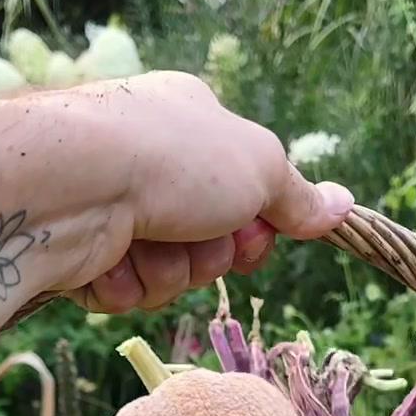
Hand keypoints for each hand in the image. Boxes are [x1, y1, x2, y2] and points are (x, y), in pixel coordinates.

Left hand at [53, 72, 353, 312]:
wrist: (72, 184)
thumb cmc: (172, 159)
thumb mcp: (258, 167)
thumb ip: (299, 195)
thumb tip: (343, 206)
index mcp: (192, 124)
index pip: (245, 191)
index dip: (256, 225)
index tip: (254, 231)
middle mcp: (151, 162)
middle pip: (211, 241)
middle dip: (210, 252)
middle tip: (197, 235)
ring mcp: (112, 208)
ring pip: (170, 273)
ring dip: (169, 271)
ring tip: (145, 243)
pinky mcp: (79, 253)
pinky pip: (126, 292)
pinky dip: (125, 284)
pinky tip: (108, 261)